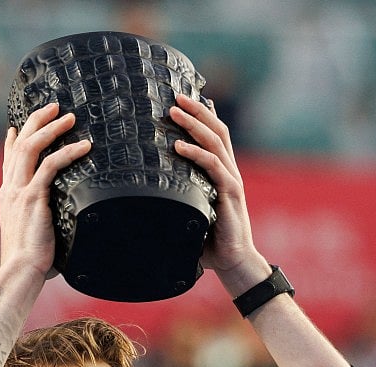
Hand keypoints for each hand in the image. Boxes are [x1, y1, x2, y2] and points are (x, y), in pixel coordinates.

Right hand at [0, 102, 90, 279]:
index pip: (8, 159)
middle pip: (20, 143)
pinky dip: (68, 152)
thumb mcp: (32, 231)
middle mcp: (10, 188)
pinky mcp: (33, 198)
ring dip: (51, 128)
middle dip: (36, 120)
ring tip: (69, 117)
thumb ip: (40, 218)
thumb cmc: (30, 260)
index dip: (13, 139)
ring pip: (31, 147)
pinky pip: (51, 166)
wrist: (20, 270)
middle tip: (55, 106)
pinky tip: (84, 146)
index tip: (17, 126)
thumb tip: (59, 221)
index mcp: (7, 196)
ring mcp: (19, 191)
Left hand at [169, 94, 267, 284]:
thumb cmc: (209, 241)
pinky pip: (213, 166)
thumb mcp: (189, 213)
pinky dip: (196, 153)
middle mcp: (229, 171)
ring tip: (174, 111)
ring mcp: (231, 180)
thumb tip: (142, 195)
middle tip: (175, 95)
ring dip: (194, 123)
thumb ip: (176, 198)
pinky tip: (178, 146)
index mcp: (221, 173)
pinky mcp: (230, 193)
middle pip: (216, 130)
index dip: (202, 115)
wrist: (233, 262)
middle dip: (196, 110)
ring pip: (215, 141)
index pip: (214, 136)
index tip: (182, 99)